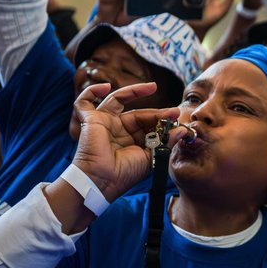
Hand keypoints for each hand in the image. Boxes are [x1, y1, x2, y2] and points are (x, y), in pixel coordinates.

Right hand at [69, 83, 182, 202]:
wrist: (104, 181)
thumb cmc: (125, 173)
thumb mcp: (151, 156)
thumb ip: (167, 141)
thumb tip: (183, 130)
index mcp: (131, 140)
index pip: (148, 123)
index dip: (161, 119)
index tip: (176, 116)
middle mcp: (118, 130)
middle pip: (138, 113)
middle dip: (156, 112)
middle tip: (173, 111)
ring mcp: (104, 123)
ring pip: (118, 100)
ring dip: (135, 91)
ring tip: (152, 87)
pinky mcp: (91, 120)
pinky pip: (84, 102)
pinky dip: (92, 91)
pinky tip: (105, 86)